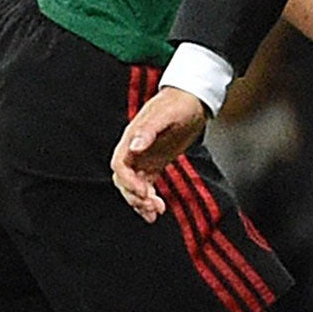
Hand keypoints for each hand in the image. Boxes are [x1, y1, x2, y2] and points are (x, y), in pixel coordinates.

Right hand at [110, 87, 208, 222]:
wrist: (193, 98)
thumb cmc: (179, 103)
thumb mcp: (166, 114)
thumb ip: (149, 130)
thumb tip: (134, 146)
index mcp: (132, 138)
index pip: (119, 165)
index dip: (128, 182)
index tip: (144, 192)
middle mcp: (134, 149)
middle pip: (123, 180)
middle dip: (135, 196)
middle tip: (153, 207)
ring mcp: (143, 157)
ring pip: (133, 186)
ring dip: (141, 201)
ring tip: (156, 213)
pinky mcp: (154, 163)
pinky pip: (145, 185)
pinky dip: (148, 199)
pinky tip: (157, 209)